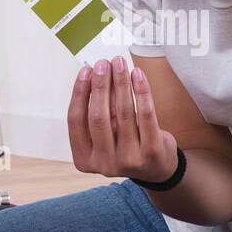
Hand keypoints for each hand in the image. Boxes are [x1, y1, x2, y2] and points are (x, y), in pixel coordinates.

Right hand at [67, 57, 176, 181]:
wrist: (156, 168)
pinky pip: (146, 114)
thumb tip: (95, 74)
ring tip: (120, 63)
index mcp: (84, 159)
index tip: (85, 70)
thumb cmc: (125, 144)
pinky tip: (138, 74)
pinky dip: (141, 90)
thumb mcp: (104, 134)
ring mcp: (129, 160)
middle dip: (100, 85)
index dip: (79, 92)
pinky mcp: (152, 152)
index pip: (75, 121)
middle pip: (98, 116)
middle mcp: (104, 164)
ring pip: (123, 112)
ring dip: (121, 82)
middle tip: (104, 63)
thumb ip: (97, 112)